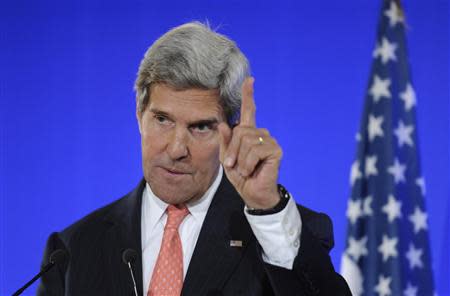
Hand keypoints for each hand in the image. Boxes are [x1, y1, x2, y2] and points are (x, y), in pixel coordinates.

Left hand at [218, 77, 282, 208]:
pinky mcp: (275, 150)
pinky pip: (255, 150)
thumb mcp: (227, 158)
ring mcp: (269, 140)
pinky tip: (252, 170)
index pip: (248, 111)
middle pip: (240, 131)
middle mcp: (260, 133)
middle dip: (232, 150)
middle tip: (233, 165)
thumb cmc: (241, 176)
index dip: (248, 95)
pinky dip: (248, 163)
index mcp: (248, 133)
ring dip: (240, 159)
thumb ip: (225, 142)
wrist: (253, 193)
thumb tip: (224, 125)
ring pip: (246, 141)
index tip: (249, 80)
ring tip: (244, 169)